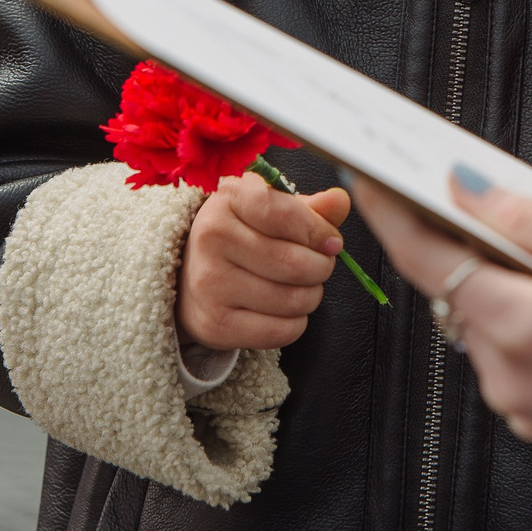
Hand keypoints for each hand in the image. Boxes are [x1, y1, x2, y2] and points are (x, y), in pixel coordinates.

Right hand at [177, 172, 350, 350]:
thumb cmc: (243, 233)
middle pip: (293, 263)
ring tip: (302, 286)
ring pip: (291, 300)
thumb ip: (311, 207)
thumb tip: (340, 201)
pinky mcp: (214, 324)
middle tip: (319, 265)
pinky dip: (295, 323)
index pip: (283, 213)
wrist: (191, 273)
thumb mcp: (272, 208)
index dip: (318, 231)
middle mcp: (211, 238)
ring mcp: (209, 283)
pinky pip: (280, 331)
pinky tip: (285, 309)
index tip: (332, 242)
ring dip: (311, 296)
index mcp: (229, 199)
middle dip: (321, 268)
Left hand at [352, 171, 531, 453]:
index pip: (425, 260)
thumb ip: (527, 215)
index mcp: (519, 326)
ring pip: (485, 322)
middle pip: (455, 290)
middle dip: (459, 242)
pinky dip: (525, 319)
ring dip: (500, 281)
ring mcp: (526, 406)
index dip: (389, 213)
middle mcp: (508, 376)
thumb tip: (459, 187)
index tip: (365, 176)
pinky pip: (514, 357)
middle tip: (470, 192)